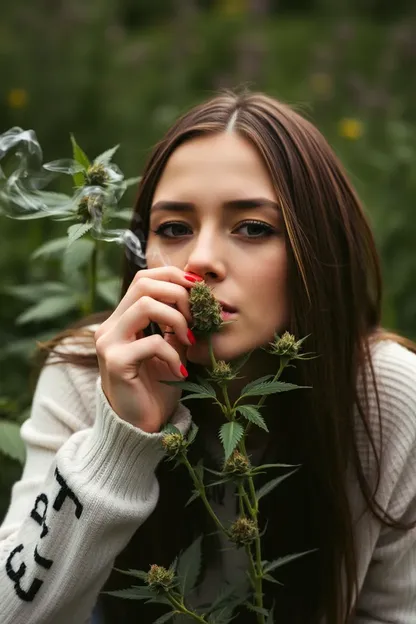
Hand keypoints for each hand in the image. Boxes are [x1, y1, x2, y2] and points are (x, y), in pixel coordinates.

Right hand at [95, 267, 198, 432]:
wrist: (141, 427)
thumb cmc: (156, 388)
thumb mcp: (170, 349)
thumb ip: (175, 325)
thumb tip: (198, 298)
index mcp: (121, 320)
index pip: (143, 279)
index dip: (173, 277)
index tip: (198, 291)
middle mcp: (110, 327)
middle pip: (143, 284)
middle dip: (178, 294)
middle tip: (196, 318)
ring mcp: (109, 343)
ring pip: (146, 305)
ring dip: (177, 319)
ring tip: (189, 340)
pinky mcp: (116, 362)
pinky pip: (153, 343)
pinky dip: (174, 354)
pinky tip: (180, 371)